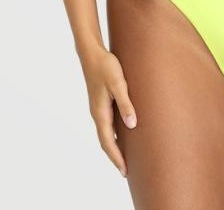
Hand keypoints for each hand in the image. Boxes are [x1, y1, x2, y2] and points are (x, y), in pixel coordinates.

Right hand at [80, 47, 137, 177]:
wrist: (91, 53)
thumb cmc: (106, 66)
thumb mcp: (118, 83)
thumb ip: (125, 103)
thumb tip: (132, 124)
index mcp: (100, 112)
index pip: (108, 141)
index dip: (116, 157)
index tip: (124, 171)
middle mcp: (97, 113)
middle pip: (105, 141)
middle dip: (115, 156)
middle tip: (126, 171)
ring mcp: (98, 108)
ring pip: (105, 133)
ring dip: (114, 146)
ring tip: (125, 156)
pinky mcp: (100, 102)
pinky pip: (107, 124)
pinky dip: (113, 134)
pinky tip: (123, 133)